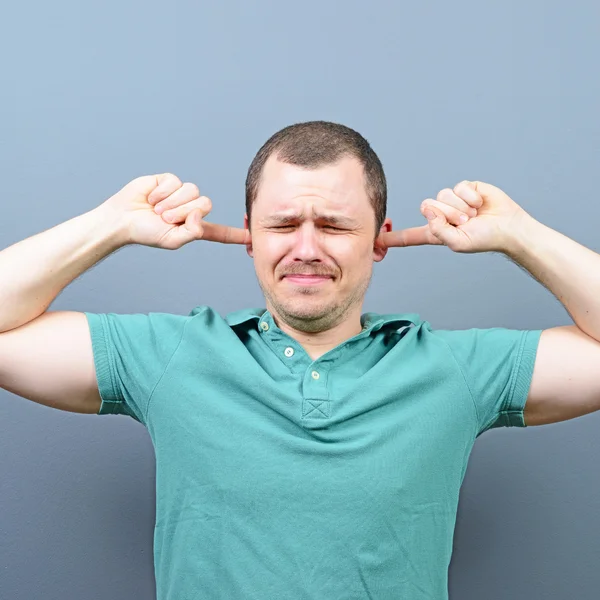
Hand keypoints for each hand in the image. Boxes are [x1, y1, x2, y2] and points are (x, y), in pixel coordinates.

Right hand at [101, 173, 250, 249]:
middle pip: (205, 204)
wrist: (122, 220)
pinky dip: (162, 191)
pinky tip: (151, 197)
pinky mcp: (168, 181)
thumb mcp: (172, 240)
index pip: (219, 232)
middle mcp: (190, 209)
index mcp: (193, 227)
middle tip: (164, 217)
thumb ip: (192, 233)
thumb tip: (199, 215)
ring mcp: (180, 194)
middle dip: (182, 211)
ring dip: (172, 202)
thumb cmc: (145, 233)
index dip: (235, 234)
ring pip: (192, 191)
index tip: (252, 238)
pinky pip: (176, 181)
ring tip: (156, 209)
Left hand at [377, 180, 529, 253]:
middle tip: (466, 221)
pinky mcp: (465, 188)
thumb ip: (437, 230)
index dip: (392, 238)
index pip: (409, 236)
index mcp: (435, 232)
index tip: (374, 241)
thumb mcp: (457, 242)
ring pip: (442, 195)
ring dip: (460, 206)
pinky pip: (458, 187)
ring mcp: (452, 200)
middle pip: (427, 206)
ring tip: (474, 214)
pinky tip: (480, 202)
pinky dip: (470, 196)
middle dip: (448, 214)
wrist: (508, 227)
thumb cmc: (484, 239)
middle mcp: (441, 215)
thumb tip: (427, 209)